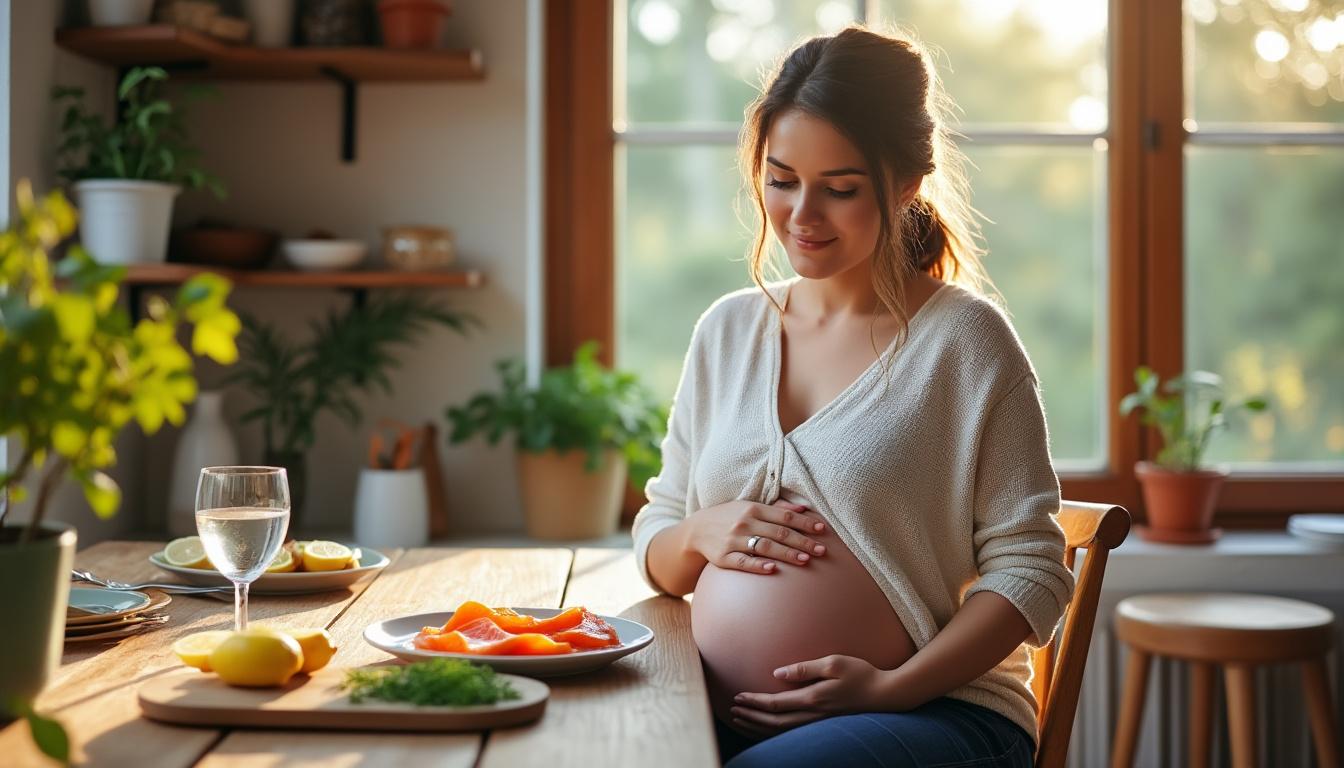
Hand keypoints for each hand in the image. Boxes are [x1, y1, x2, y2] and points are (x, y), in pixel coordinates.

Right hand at [689, 499, 827, 574]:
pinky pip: (743, 562)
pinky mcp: (724, 558)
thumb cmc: (729, 517)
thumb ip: (776, 509)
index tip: (822, 530)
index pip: (785, 516)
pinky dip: (758, 566)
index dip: (805, 523)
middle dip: (802, 542)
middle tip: (821, 550)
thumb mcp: (749, 506)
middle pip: (779, 533)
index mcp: (753, 508)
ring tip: (805, 560)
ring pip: (764, 547)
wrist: (696, 529)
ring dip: (786, 554)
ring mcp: (734, 541)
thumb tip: (803, 509)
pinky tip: (773, 569)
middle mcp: (744, 523)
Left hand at [730, 655, 898, 736]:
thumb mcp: (834, 662)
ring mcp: (818, 723)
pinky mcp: (822, 725)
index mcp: (813, 698)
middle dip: (750, 717)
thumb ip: (805, 668)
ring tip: (742, 720)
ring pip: (780, 732)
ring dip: (758, 727)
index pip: (775, 704)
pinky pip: (791, 734)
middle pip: (773, 723)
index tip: (738, 697)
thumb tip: (778, 673)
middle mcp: (813, 715)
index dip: (754, 702)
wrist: (886, 695)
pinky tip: (765, 728)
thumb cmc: (861, 674)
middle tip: (733, 710)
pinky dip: (772, 733)